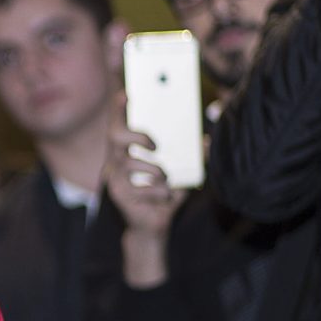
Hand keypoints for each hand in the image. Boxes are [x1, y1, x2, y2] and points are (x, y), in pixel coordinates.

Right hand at [104, 105, 183, 287]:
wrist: (153, 226)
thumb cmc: (164, 195)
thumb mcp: (180, 172)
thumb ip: (192, 156)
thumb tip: (206, 143)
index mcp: (128, 150)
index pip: (119, 123)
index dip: (120, 108)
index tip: (127, 93)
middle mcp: (116, 161)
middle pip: (115, 137)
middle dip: (135, 135)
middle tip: (155, 144)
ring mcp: (116, 179)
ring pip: (132, 164)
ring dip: (156, 171)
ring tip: (166, 180)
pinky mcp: (120, 196)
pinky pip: (143, 188)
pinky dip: (161, 192)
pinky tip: (164, 198)